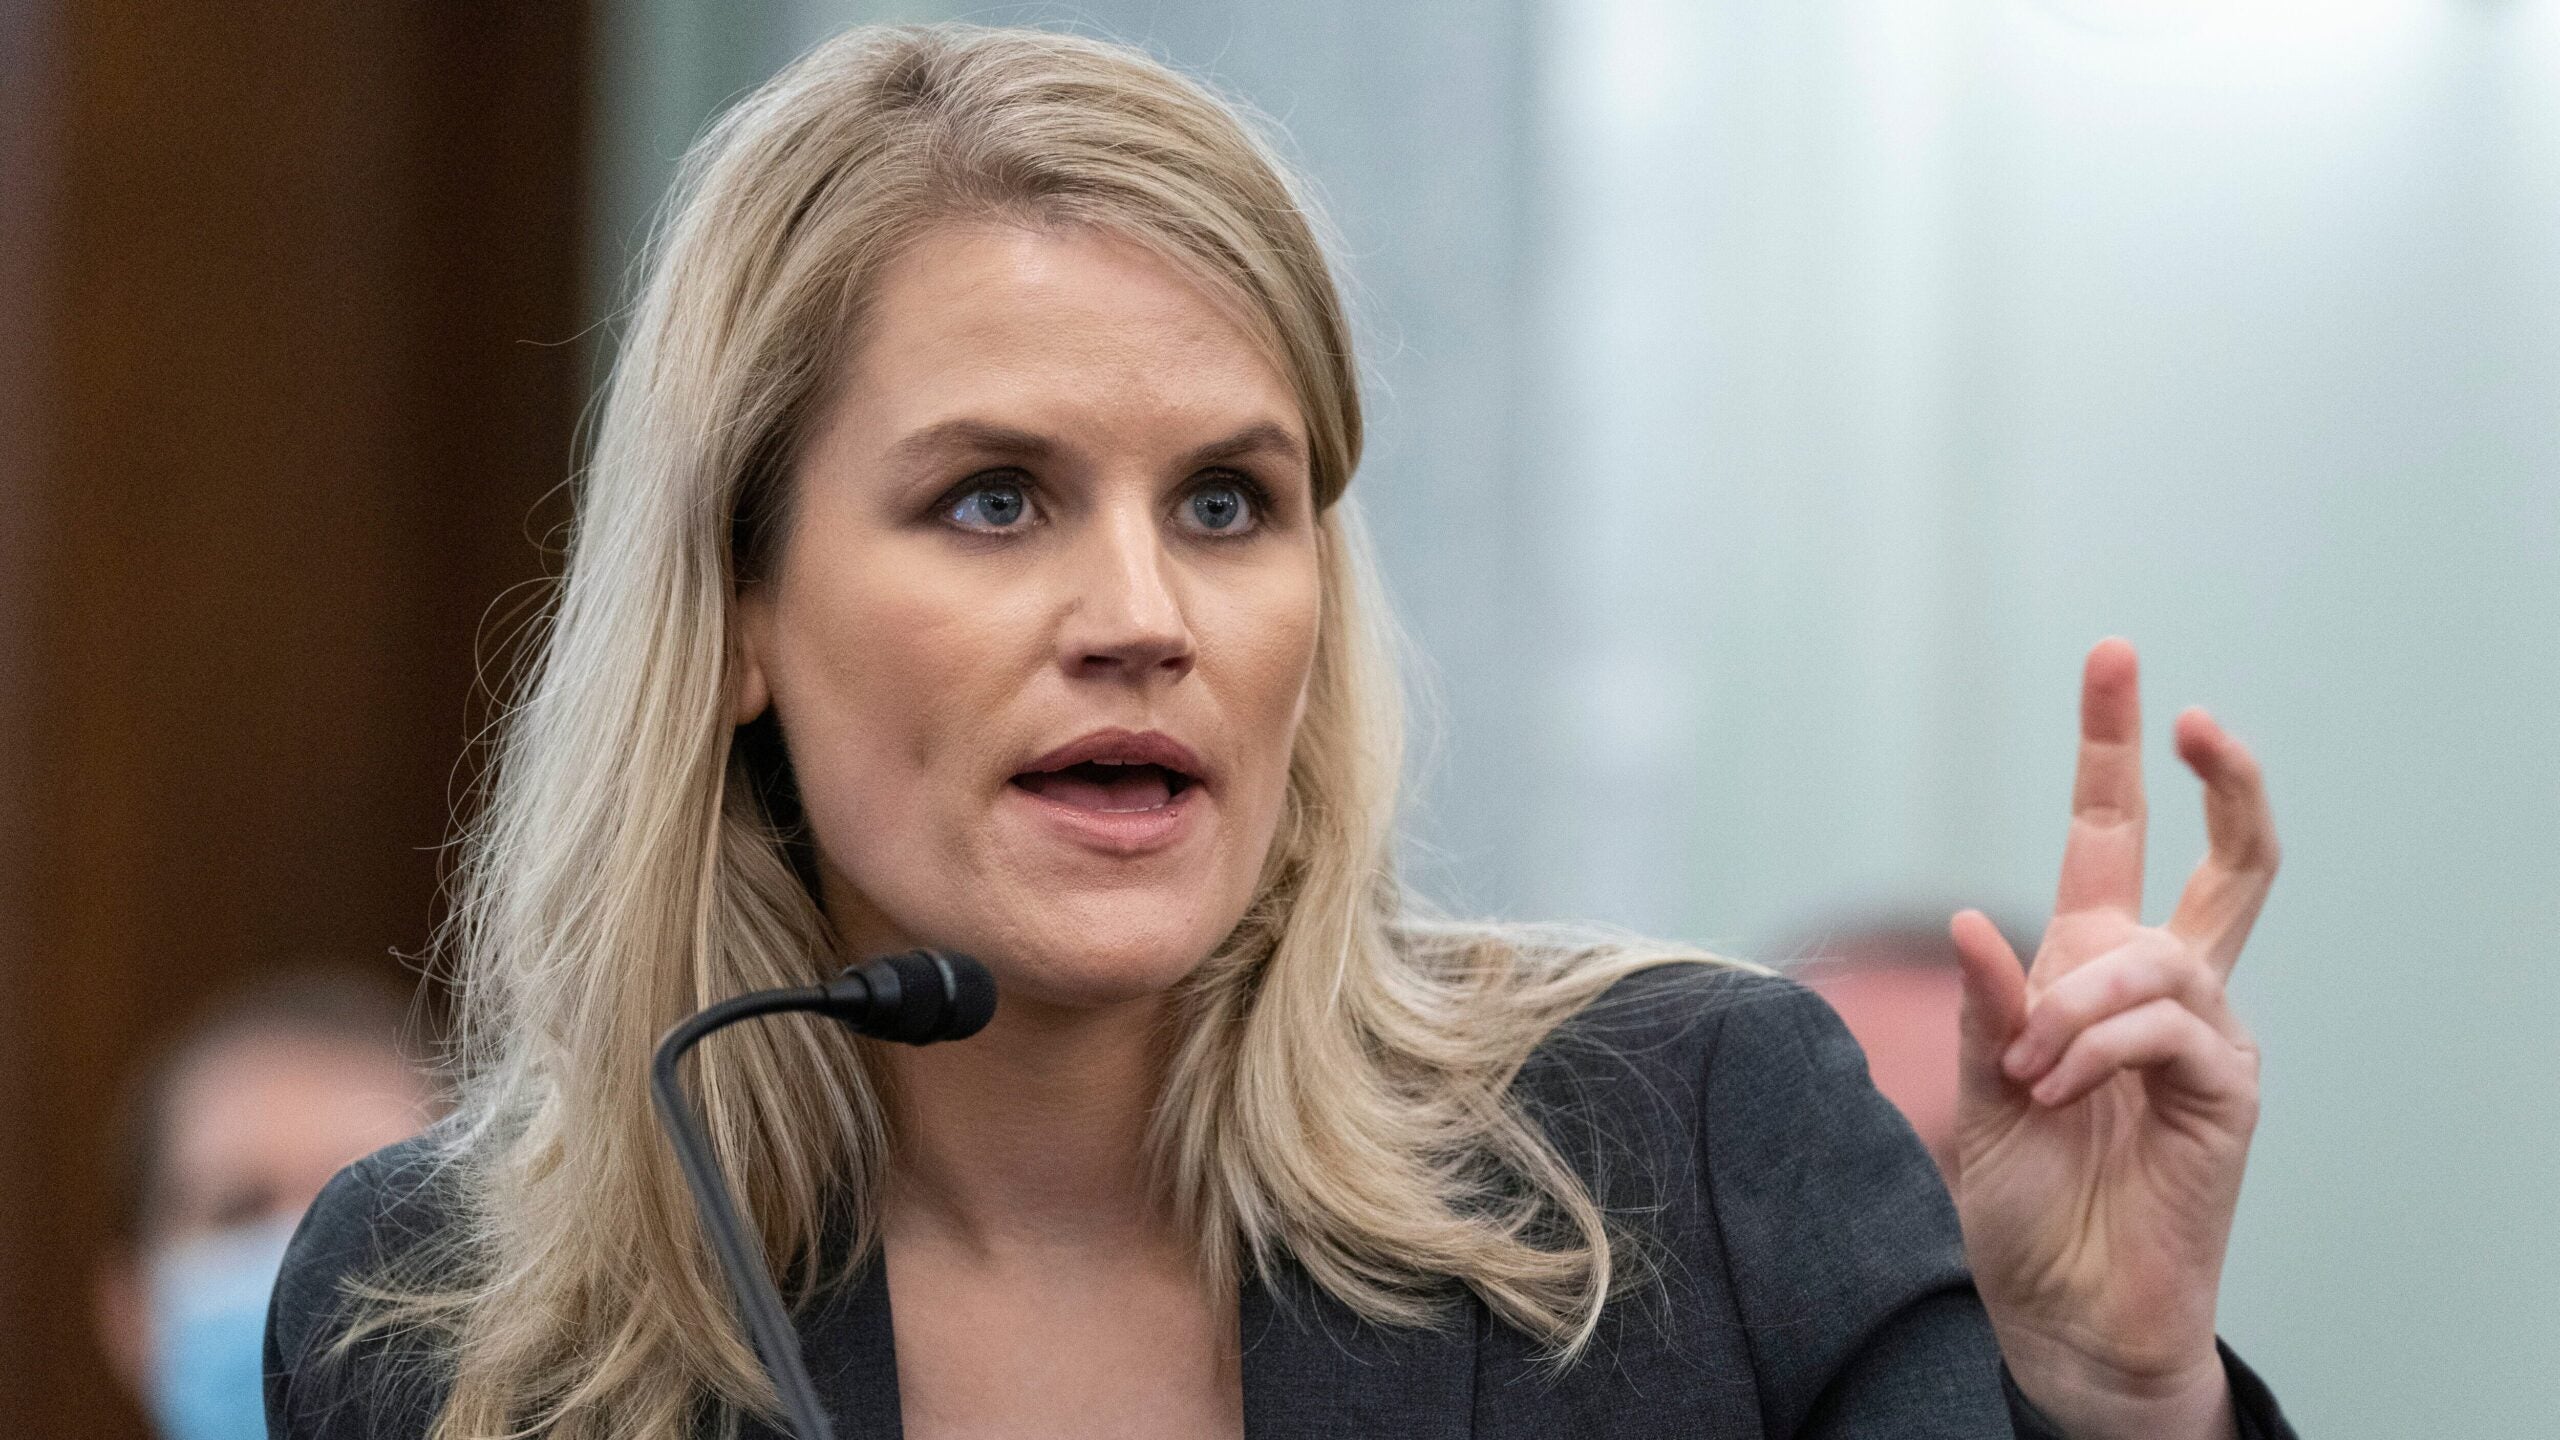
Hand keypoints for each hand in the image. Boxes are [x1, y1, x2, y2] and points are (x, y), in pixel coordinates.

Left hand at [1950, 639, 2277, 1439]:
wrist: (2063, 1306)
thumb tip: (1974, 921)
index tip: (2117, 657)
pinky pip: (2168, 1029)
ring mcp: (2203, 1037)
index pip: (2111, 834)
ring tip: (2028, 1070)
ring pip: (2158, 958)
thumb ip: (1982, 1005)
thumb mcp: (1974, 1086)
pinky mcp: (2227, 1091)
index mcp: (2089, 968)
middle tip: (2188, 714)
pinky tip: (2060, 1087)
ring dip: (2077, 1003)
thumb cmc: (2021, 1197)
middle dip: (2220, 775)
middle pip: (2225, 859)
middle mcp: (2160, 988)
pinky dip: (2099, 1048)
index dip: (2112, 748)